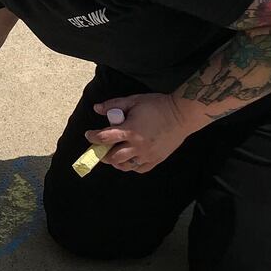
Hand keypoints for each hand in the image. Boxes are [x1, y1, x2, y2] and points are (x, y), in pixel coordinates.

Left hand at [84, 93, 199, 173]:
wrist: (182, 115)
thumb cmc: (157, 105)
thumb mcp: (134, 101)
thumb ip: (114, 105)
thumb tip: (96, 108)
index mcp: (130, 130)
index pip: (105, 137)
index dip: (93, 137)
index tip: (89, 135)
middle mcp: (137, 145)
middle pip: (112, 157)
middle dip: (102, 153)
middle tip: (99, 148)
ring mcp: (147, 155)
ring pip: (125, 165)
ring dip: (115, 161)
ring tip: (113, 154)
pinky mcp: (156, 160)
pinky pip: (139, 169)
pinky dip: (130, 166)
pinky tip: (128, 159)